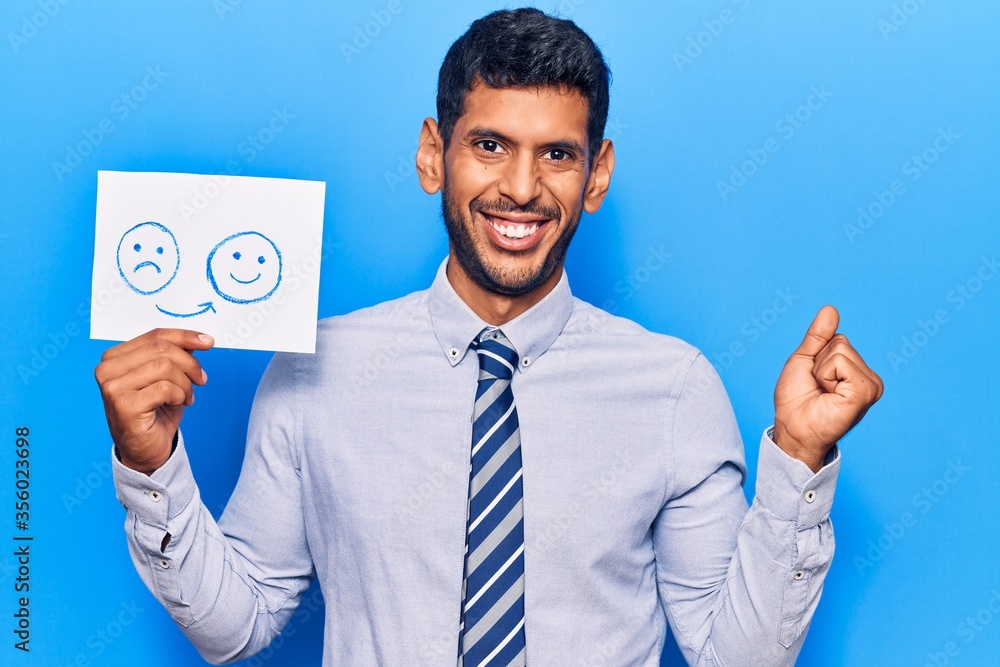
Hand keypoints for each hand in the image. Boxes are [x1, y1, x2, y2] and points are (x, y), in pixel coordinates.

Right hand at [95, 329, 213, 473]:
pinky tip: (179, 404)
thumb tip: (199, 339)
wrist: (146, 449)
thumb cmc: (155, 412)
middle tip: (200, 380)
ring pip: (165, 367)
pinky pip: (165, 388)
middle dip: (190, 364)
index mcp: (115, 357)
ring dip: (185, 383)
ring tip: (187, 396)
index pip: (154, 336)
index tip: (208, 341)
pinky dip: (179, 396)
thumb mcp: (167, 377)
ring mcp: (112, 388)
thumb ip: (176, 355)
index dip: (185, 336)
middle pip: (161, 349)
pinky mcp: (124, 405)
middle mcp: (107, 369)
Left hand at [773, 306, 882, 471]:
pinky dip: (825, 376)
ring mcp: (871, 386)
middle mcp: (869, 378)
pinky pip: (840, 362)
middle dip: (819, 363)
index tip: (815, 380)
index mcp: (857, 371)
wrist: (793, 429)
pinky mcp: (866, 392)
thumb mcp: (804, 360)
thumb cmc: (797, 400)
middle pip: (840, 342)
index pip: (838, 338)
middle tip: (817, 388)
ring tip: (823, 393)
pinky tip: (829, 396)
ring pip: (840, 350)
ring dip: (821, 371)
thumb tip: (830, 309)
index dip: (817, 356)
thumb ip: (818, 336)